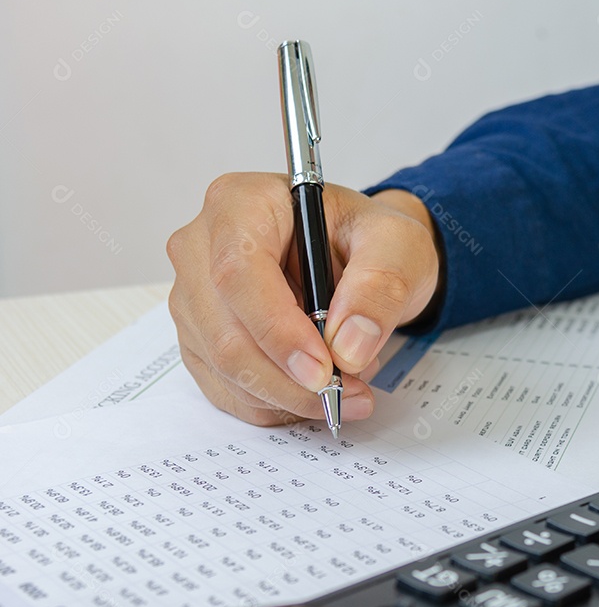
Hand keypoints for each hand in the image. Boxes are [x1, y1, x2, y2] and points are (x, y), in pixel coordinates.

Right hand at [167, 173, 438, 425]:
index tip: (324, 370)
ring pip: (223, 367)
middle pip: (224, 331)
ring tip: (347, 388)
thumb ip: (379, 287)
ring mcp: (194, 296)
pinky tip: (313, 394)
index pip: (238, 272)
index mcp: (242, 203)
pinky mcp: (200, 338)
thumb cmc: (368, 238)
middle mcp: (202, 246)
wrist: (360, 254)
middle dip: (288, 378)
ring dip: (287, 395)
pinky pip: (225, 388)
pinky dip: (273, 404)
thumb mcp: (396, 246)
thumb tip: (348, 348)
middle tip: (349, 394)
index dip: (277, 329)